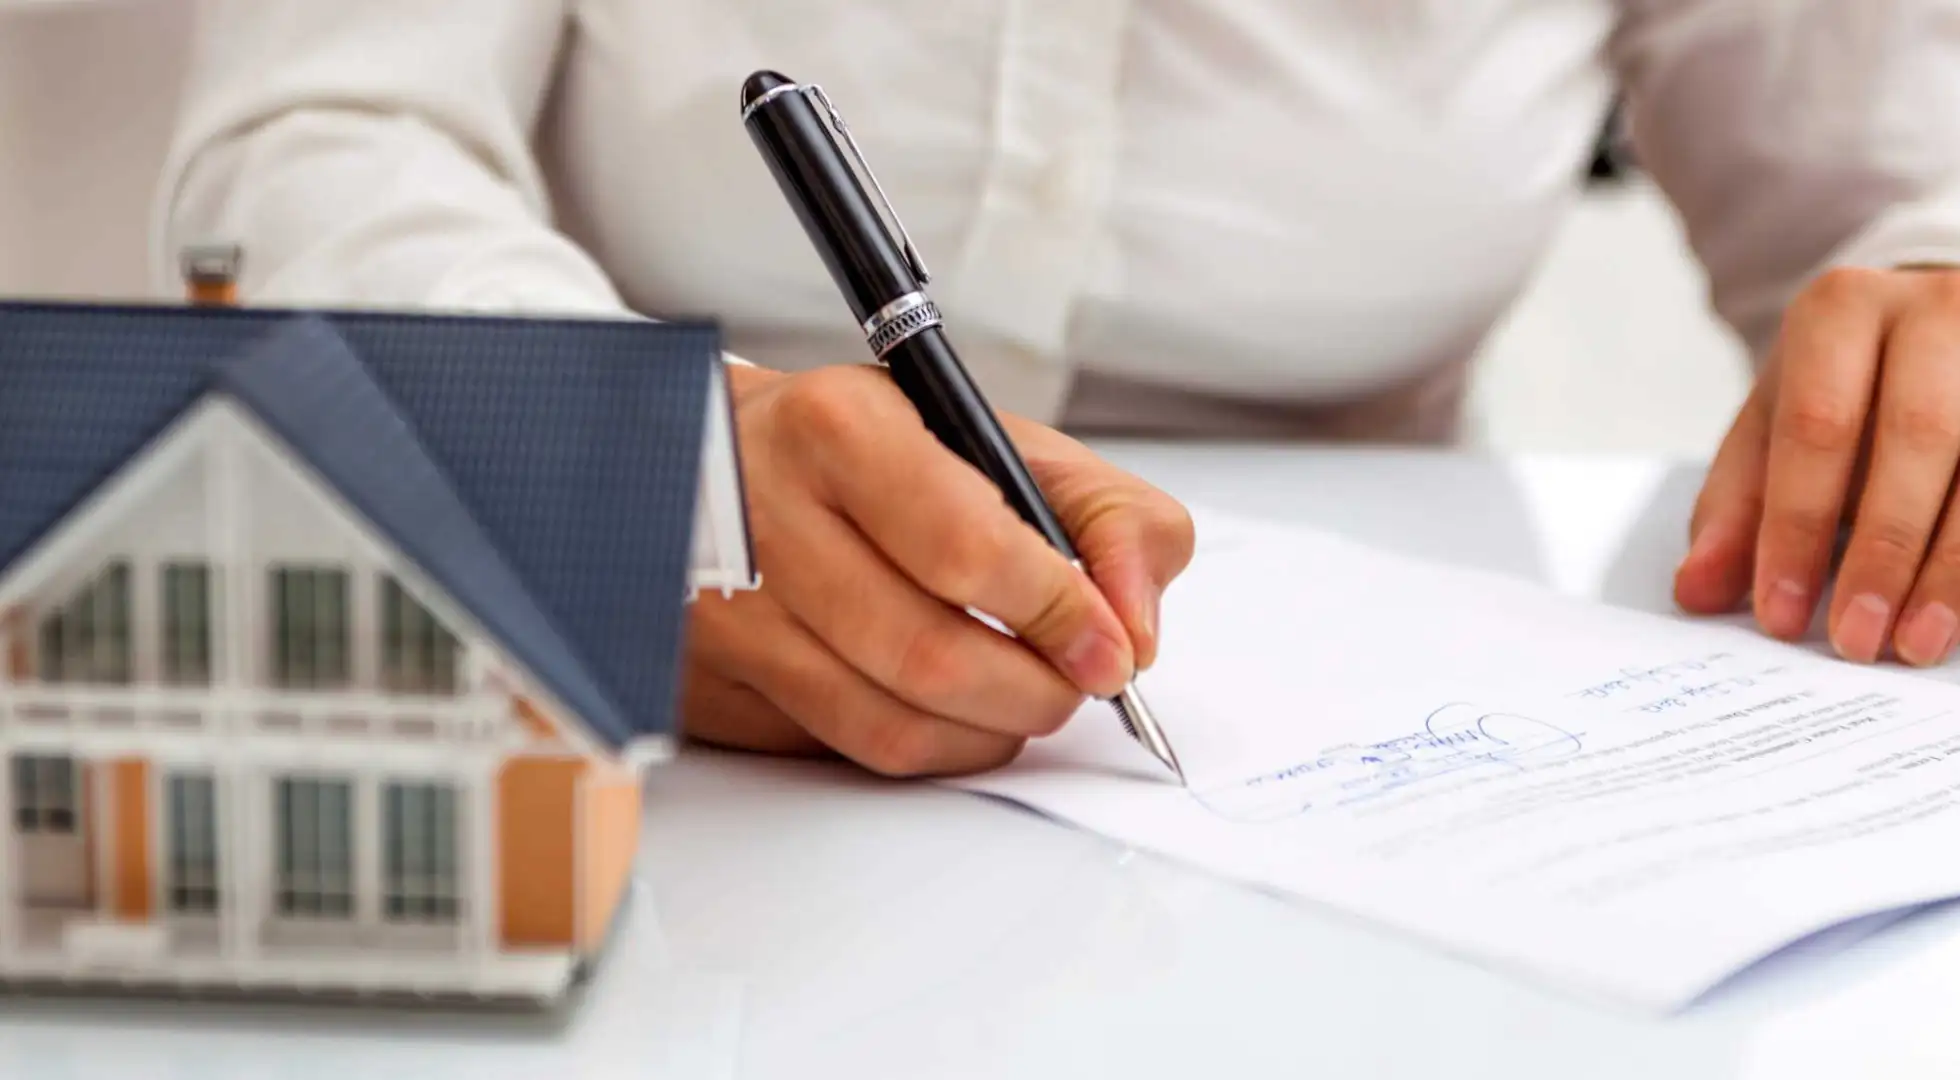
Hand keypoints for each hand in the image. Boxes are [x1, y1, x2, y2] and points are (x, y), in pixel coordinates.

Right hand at [680, 363, 1196, 776]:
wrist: (712, 461)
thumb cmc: (865, 450)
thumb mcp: (991, 436)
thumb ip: (1101, 513)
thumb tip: (1134, 627)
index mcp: (839, 431)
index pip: (968, 550)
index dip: (1058, 614)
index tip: (1109, 646)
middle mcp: (766, 519)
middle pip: (930, 657)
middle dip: (1036, 691)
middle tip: (1074, 683)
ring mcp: (726, 615)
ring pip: (889, 727)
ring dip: (988, 733)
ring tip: (1021, 696)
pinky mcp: (711, 687)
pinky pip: (845, 753)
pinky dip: (926, 747)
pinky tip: (948, 710)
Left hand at [1676, 266, 1959, 664]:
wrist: (1926, 327)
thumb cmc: (1841, 388)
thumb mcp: (1773, 429)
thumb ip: (1735, 508)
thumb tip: (1697, 590)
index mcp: (1842, 310)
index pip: (1817, 425)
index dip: (1797, 526)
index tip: (1782, 613)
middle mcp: (1935, 311)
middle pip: (1918, 436)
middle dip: (1884, 552)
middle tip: (1854, 639)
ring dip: (1950, 568)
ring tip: (1914, 642)